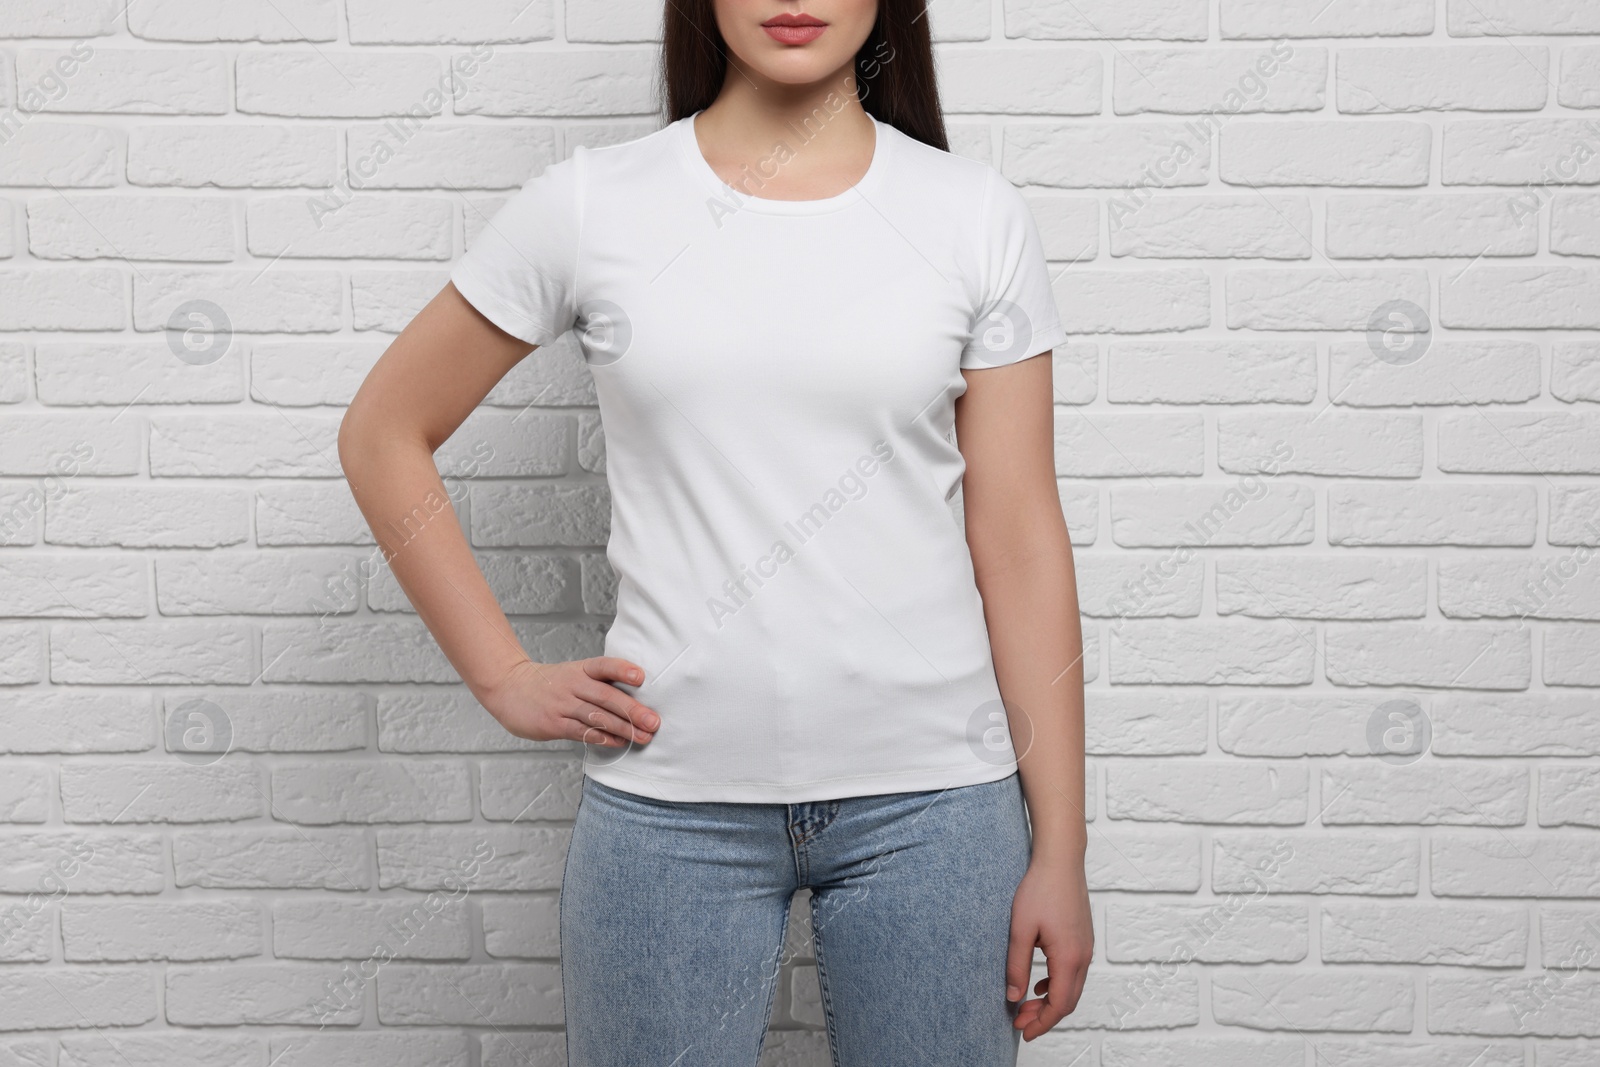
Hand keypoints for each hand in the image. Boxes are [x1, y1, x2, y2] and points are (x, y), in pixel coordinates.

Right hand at [477, 657, 659, 747]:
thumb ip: (598, 683)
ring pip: (597, 717)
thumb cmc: (550, 684)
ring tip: (643, 737)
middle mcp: (572, 685)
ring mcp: (562, 704)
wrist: (510, 689)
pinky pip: (582, 732)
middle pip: (606, 696)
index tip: (641, 676)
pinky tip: (619, 743)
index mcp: (580, 669)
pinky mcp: (553, 723)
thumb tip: (635, 700)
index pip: (604, 666)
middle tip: (654, 722)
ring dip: (623, 729)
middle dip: (633, 710)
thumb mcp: (573, 673)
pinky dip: (602, 738)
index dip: (622, 670)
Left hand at [1006, 853, 1092, 1039]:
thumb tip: (1014, 997)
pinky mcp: (1083, 938)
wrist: (1061, 860)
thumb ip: (1016, 966)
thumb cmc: (1040, 889)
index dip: (1042, 1023)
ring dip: (1051, 1001)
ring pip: (1072, 987)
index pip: (1059, 1005)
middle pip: (1068, 1001)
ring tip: (1026, 1005)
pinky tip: (1040, 983)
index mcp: (1069, 958)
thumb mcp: (1020, 930)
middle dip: (1044, 1016)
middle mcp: (1083, 956)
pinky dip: (1058, 984)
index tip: (1024, 1032)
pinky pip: (1074, 972)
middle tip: (1020, 1023)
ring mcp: (1086, 947)